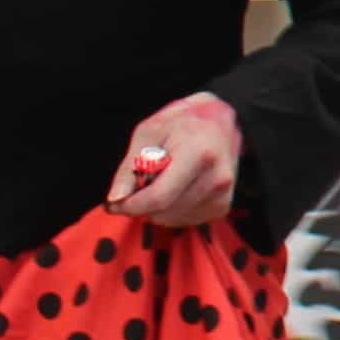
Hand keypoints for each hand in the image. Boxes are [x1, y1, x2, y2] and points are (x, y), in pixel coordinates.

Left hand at [108, 94, 242, 226]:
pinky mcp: (223, 206)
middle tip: (138, 185)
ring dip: (156, 208)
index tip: (116, 201)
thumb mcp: (149, 132)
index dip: (131, 205)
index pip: (158, 197)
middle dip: (141, 205)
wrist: (222, 119)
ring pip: (171, 220)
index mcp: (198, 154)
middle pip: (163, 212)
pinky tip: (174, 190)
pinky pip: (184, 221)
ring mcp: (222, 194)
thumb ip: (130, 167)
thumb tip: (116, 198)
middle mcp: (216, 177)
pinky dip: (171, 211)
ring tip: (160, 182)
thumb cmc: (184, 121)